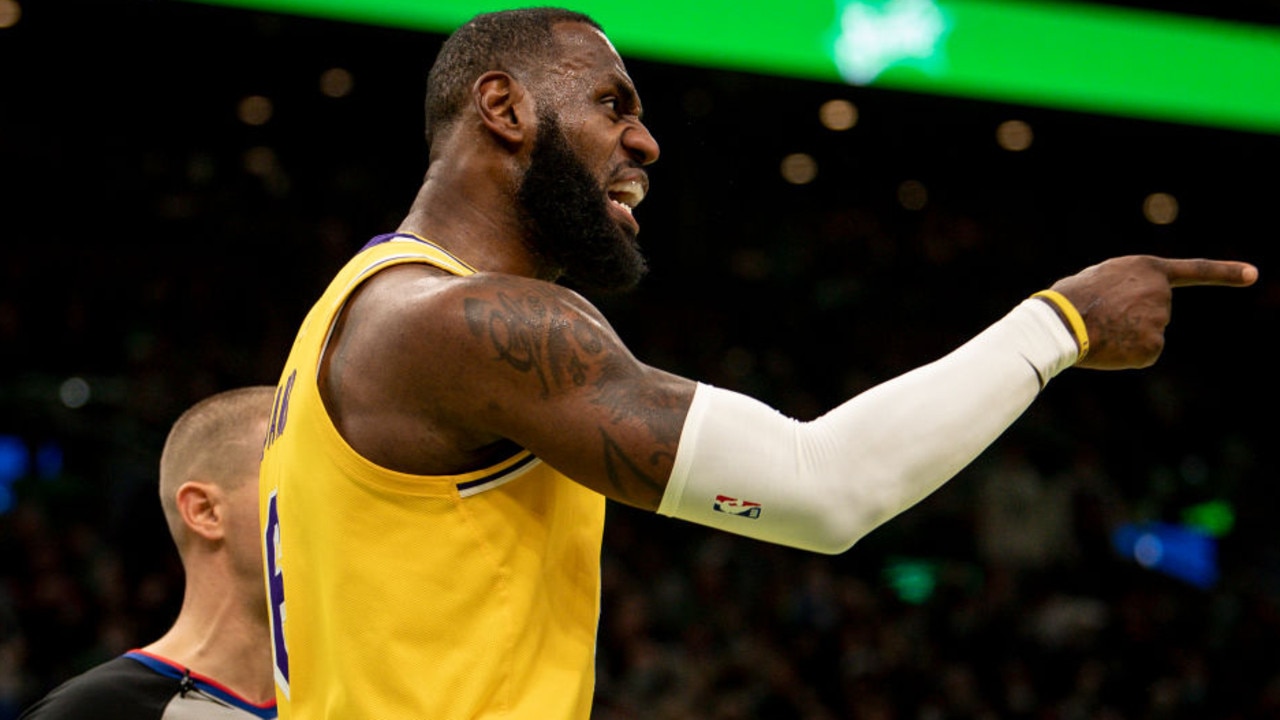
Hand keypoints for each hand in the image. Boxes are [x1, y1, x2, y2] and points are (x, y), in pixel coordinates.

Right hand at [1047, 255, 1257, 369]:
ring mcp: (1160, 320)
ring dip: (1127, 336)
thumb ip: (1126, 286)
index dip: (1226, 273)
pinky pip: (1143, 354)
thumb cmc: (1069, 299)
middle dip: (1134, 316)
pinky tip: (1108, 347)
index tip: (1253, 275)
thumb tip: (1126, 313)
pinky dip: (1127, 355)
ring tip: (1099, 330)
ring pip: (1148, 334)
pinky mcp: (1154, 347)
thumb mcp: (1100, 277)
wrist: (1059, 323)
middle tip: (1101, 316)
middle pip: (1156, 312)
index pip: (1195, 270)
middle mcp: (1161, 293)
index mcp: (1147, 269)